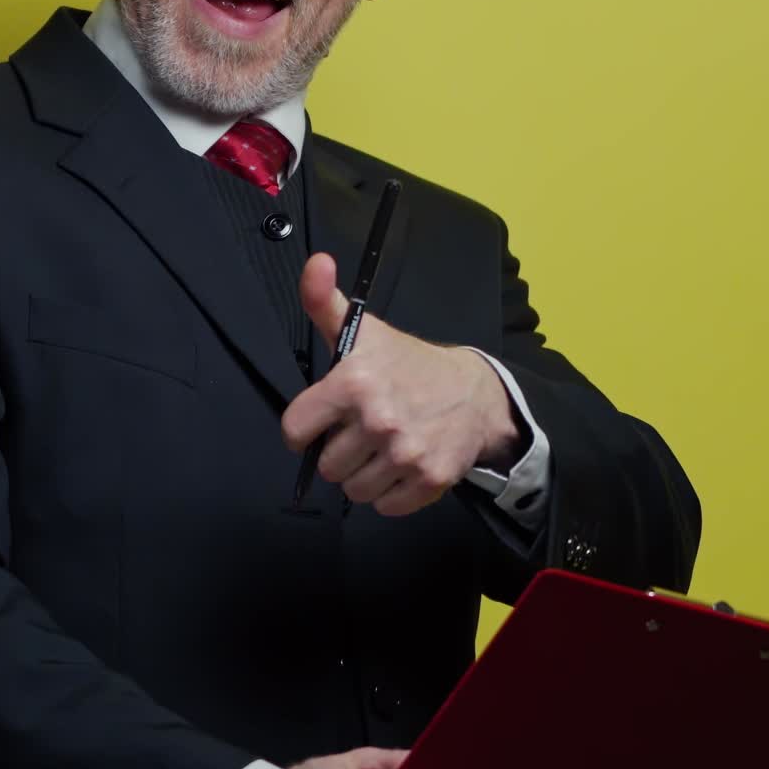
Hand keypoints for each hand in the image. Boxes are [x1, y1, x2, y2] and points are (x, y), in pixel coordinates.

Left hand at [282, 253, 522, 516]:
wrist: (472, 392)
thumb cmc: (406, 363)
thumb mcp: (361, 330)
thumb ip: (323, 300)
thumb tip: (315, 261)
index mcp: (353, 383)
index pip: (295, 430)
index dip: (303, 428)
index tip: (320, 421)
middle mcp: (378, 420)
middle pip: (326, 465)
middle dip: (339, 451)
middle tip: (362, 429)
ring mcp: (406, 453)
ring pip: (353, 489)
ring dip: (363, 474)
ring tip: (380, 446)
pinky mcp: (430, 480)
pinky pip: (385, 507)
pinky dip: (390, 493)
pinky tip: (400, 464)